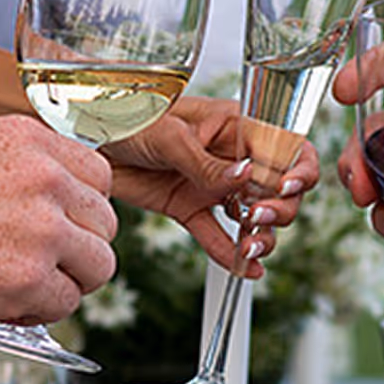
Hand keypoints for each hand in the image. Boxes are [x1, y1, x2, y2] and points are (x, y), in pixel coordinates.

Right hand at [0, 116, 116, 324]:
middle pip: (106, 222)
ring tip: (31, 278)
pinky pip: (67, 302)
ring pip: (100, 264)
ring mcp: (42, 230)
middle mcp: (43, 180)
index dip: (84, 206)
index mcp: (30, 141)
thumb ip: (31, 164)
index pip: (100, 176)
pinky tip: (11, 299)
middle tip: (45, 256)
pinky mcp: (29, 277)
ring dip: (70, 279)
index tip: (65, 221)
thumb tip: (74, 190)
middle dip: (80, 245)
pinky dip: (42, 308)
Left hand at [104, 96, 319, 275]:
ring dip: (259, 236)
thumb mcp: (170, 135)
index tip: (287, 188)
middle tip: (256, 218)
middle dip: (279, 209)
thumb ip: (207, 163)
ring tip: (249, 248)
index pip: (287, 148)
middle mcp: (232, 156)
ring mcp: (213, 184)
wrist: (85, 133)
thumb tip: (245, 178)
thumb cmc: (128, 114)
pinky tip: (244, 269)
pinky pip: (216, 234)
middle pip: (279, 190)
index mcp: (237, 126)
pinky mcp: (189, 207)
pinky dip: (230, 253)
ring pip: (253, 217)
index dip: (298, 170)